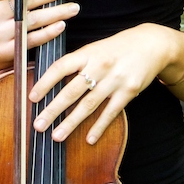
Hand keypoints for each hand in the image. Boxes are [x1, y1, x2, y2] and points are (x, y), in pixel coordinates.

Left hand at [29, 23, 178, 144]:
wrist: (151, 44)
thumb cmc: (118, 47)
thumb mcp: (95, 48)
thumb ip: (77, 64)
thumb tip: (52, 83)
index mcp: (88, 53)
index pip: (60, 67)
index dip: (44, 83)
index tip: (31, 98)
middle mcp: (100, 66)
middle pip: (72, 91)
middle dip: (53, 109)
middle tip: (38, 125)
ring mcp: (115, 80)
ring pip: (89, 105)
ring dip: (71, 123)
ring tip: (56, 136)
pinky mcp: (129, 91)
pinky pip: (111, 112)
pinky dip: (99, 127)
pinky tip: (89, 139)